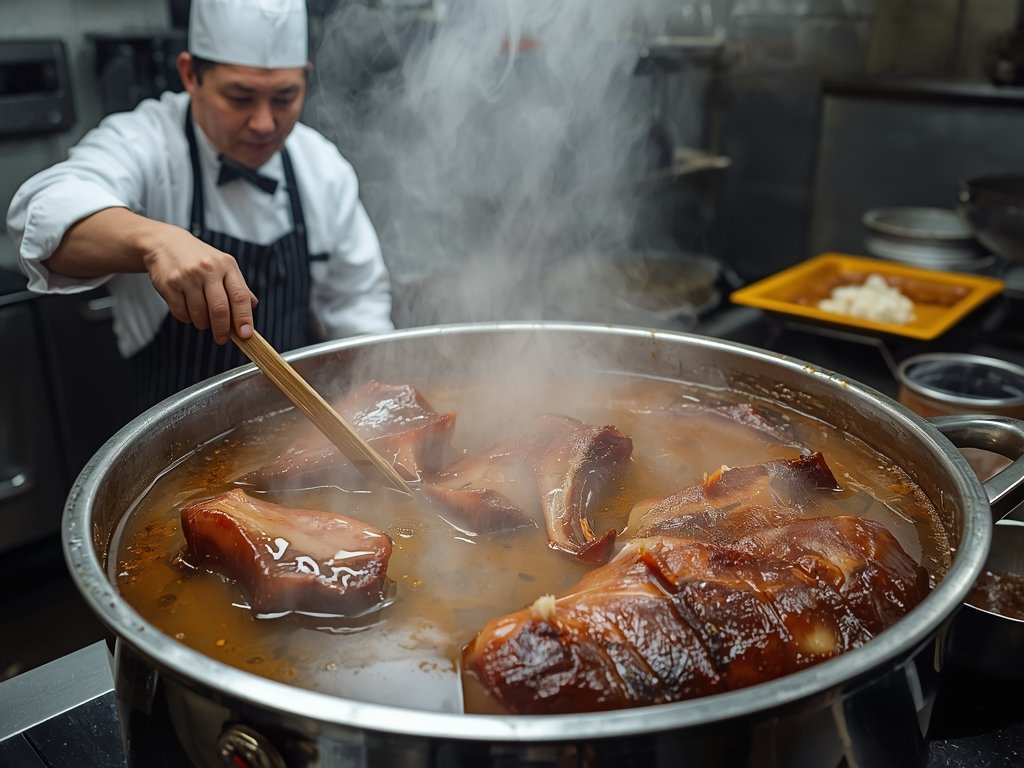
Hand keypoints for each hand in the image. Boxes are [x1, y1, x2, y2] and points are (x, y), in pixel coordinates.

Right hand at [143, 222, 257, 343]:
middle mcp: (208, 269)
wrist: (165, 243)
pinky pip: (181, 313)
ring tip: (202, 318)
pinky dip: (187, 318)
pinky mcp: (169, 284)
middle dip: (222, 329)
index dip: (244, 318)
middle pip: (220, 309)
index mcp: (226, 265)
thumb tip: (252, 307)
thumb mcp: (223, 265)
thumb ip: (239, 287)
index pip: (240, 296)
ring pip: (199, 314)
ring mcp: (187, 276)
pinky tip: (187, 308)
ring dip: (203, 324)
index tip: (245, 335)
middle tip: (222, 339)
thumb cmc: (199, 259)